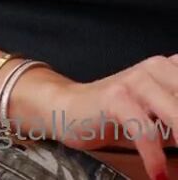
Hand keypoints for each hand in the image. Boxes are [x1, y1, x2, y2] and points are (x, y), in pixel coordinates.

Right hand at [43, 54, 177, 179]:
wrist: (69, 108)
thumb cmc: (121, 114)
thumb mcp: (164, 116)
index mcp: (173, 67)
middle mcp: (158, 67)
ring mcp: (135, 80)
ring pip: (177, 115)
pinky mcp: (115, 97)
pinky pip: (145, 130)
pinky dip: (154, 157)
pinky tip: (158, 174)